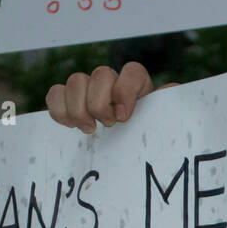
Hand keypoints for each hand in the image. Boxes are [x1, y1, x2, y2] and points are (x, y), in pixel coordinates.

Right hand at [45, 62, 165, 133]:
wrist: (133, 156)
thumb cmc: (150, 139)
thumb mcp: (165, 125)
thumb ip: (170, 107)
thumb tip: (172, 91)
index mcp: (138, 87)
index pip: (132, 71)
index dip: (125, 90)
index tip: (124, 116)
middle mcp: (113, 85)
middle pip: (100, 74)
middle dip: (100, 102)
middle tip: (109, 125)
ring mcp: (89, 92)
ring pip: (75, 81)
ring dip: (79, 107)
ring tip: (90, 129)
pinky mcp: (70, 103)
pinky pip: (55, 94)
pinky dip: (59, 109)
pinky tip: (71, 126)